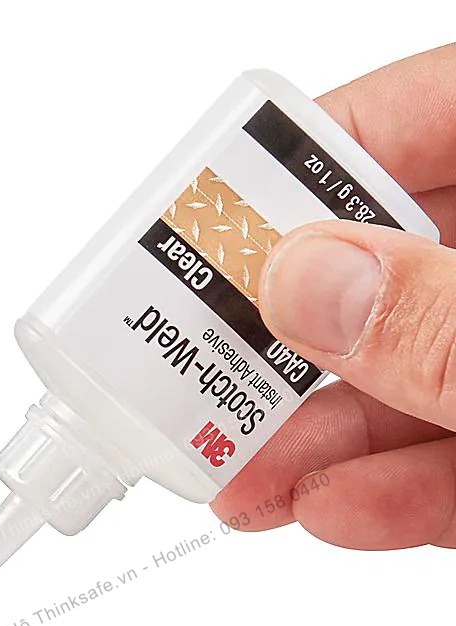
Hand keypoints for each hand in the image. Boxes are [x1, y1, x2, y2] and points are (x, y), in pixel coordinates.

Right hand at [213, 43, 455, 547]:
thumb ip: (443, 320)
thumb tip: (300, 281)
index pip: (428, 117)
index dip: (307, 154)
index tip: (212, 205)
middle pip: (396, 264)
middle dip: (287, 333)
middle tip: (194, 362)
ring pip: (418, 373)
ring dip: (318, 433)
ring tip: (232, 473)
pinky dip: (395, 489)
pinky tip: (326, 508)